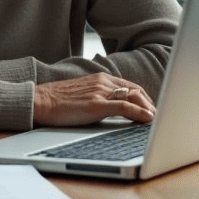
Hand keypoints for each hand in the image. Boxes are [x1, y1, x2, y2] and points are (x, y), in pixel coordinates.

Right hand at [33, 74, 154, 125]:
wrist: (39, 101)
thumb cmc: (58, 101)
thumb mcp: (83, 94)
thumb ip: (99, 97)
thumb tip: (112, 109)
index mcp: (100, 78)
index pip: (130, 86)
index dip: (145, 98)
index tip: (152, 108)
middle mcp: (103, 82)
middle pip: (136, 90)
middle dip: (150, 103)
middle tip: (158, 116)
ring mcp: (100, 92)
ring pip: (134, 97)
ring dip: (149, 108)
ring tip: (156, 120)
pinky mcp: (96, 104)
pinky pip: (125, 106)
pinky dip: (140, 112)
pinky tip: (148, 119)